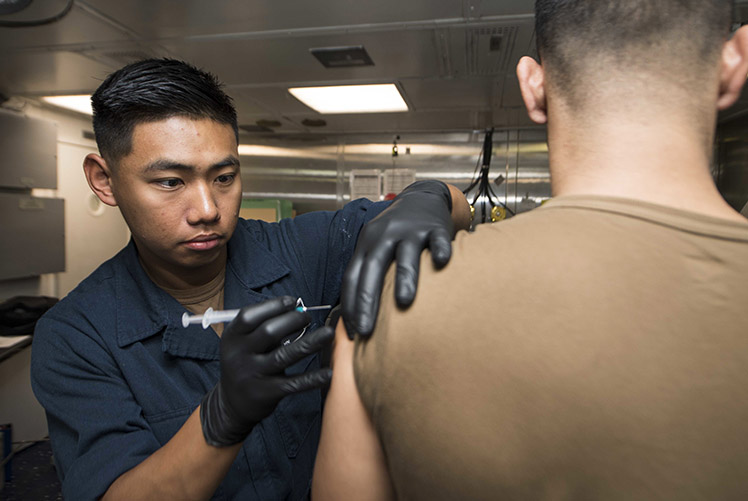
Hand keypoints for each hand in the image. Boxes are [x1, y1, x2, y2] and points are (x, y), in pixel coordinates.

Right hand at [200, 296, 333, 446]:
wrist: (231, 404)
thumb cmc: (244, 364)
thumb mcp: (242, 344)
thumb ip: (263, 328)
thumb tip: (297, 310)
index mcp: (231, 338)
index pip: (249, 316)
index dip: (272, 306)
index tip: (292, 301)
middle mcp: (238, 355)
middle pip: (269, 332)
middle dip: (293, 320)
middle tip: (309, 318)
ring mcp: (252, 375)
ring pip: (284, 355)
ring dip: (310, 342)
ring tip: (328, 333)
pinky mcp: (265, 394)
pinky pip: (293, 383)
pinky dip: (312, 378)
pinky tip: (328, 373)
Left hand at [342, 180, 453, 337]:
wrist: (422, 197)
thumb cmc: (397, 232)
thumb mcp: (376, 245)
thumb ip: (368, 273)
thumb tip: (357, 316)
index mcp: (367, 244)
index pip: (353, 276)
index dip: (350, 304)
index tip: (353, 332)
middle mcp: (385, 236)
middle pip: (373, 268)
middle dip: (367, 300)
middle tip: (366, 330)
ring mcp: (410, 230)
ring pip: (405, 255)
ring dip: (404, 278)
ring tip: (403, 303)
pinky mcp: (434, 227)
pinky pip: (437, 240)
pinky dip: (440, 251)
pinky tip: (441, 264)